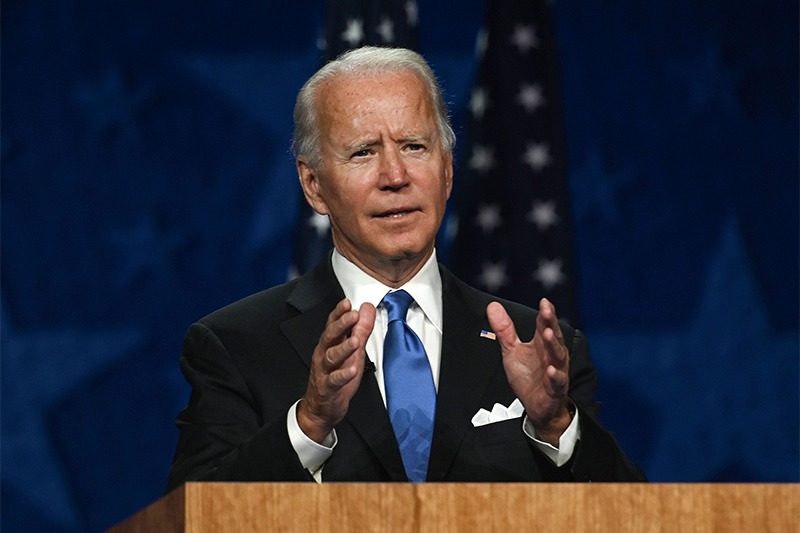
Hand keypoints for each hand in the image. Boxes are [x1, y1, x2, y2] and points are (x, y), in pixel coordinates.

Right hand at [297, 298, 375, 443]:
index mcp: (329, 344)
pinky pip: (334, 380)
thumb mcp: (352, 351)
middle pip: (330, 337)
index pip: (332, 324)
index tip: (347, 302)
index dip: (339, 313)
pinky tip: (352, 369)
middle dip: (341, 325)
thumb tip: (366, 309)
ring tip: (355, 341)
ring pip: (331, 357)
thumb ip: (360, 330)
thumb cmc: (336, 377)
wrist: (322, 408)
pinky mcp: (327, 388)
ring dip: (343, 348)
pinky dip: (343, 374)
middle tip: (352, 315)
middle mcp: (323, 355)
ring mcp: (324, 371)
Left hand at [486, 298, 570, 444]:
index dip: (545, 313)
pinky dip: (555, 375)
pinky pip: (557, 381)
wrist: (537, 406)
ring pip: (557, 356)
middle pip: (553, 336)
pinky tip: (551, 369)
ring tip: (548, 334)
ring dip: (553, 345)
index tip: (544, 301)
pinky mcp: (555, 389)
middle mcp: (552, 354)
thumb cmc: (528, 377)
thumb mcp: (512, 350)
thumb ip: (504, 329)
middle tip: (546, 311)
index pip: (544, 325)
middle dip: (551, 323)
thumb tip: (493, 307)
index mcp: (542, 344)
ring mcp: (556, 371)